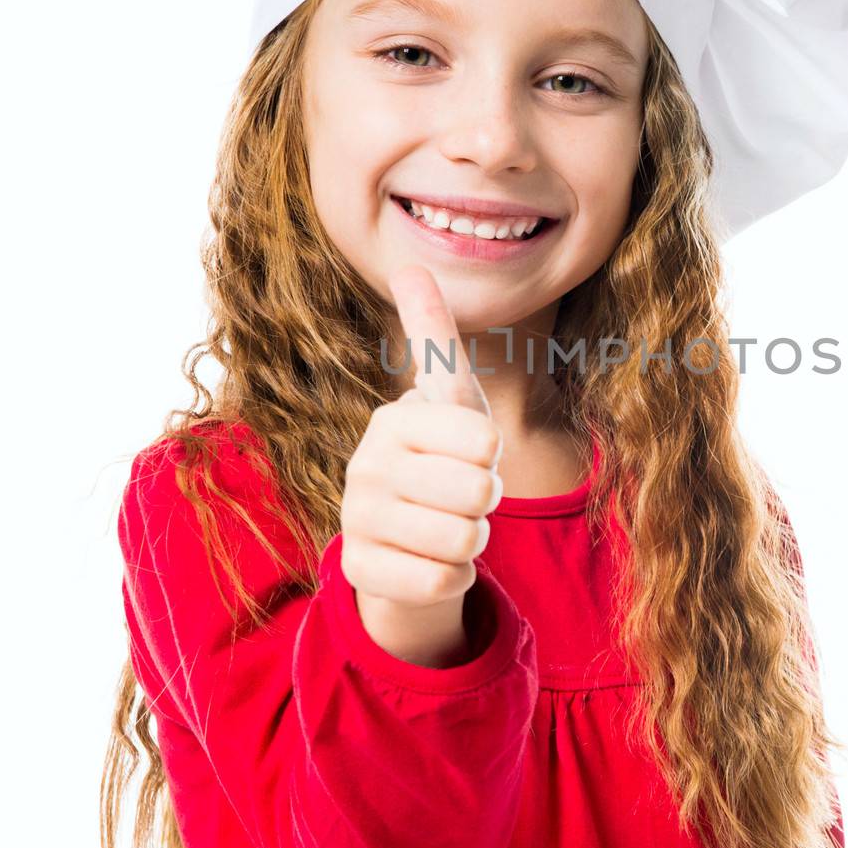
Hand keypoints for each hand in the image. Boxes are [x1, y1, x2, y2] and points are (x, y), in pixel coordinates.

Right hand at [339, 265, 504, 665]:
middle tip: (457, 494)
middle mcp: (365, 467)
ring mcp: (357, 520)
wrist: (402, 532)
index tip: (466, 454)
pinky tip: (429, 559)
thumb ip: (434, 334)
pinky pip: (444, 582)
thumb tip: (410, 265)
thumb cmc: (438, 455)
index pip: (484, 442)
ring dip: (471, 540)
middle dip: (484, 501)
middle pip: (477, 494)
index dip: (490, 457)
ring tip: (446, 524)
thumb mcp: (448, 397)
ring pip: (463, 540)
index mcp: (393, 420)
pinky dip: (454, 576)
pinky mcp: (360, 571)